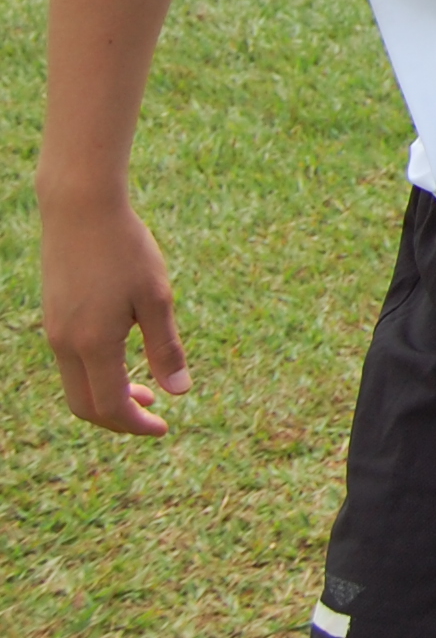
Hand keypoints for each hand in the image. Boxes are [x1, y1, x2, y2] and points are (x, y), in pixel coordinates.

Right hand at [38, 194, 190, 435]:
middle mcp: (65, 344)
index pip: (110, 406)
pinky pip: (70, 363)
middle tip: (154, 415)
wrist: (81, 210)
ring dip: (108, 395)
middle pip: (86, 405)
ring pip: (76, 385)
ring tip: (144, 389)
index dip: (136, 425)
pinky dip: (96, 374)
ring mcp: (54, 331)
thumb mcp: (156, 298)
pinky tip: (123, 358)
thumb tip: (179, 392)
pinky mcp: (53, 317)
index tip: (164, 427)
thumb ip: (165, 348)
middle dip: (119, 418)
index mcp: (93, 345)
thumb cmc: (126, 250)